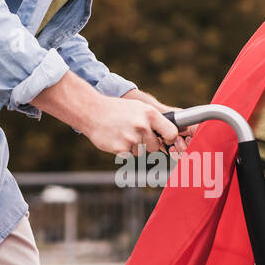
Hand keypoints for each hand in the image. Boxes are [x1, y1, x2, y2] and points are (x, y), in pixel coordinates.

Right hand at [29, 72, 178, 155]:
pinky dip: (123, 151)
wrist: (92, 112)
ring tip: (122, 133)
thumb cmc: (117, 110)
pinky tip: (116, 139)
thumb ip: (154, 121)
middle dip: (146, 144)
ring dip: (133, 147)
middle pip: (155, 147)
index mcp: (150, 114)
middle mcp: (142, 126)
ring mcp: (131, 138)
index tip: (165, 140)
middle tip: (133, 133)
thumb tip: (171, 135)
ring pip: (141, 152)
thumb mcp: (139, 108)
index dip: (169, 139)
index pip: (172, 133)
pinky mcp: (121, 148)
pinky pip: (129, 156)